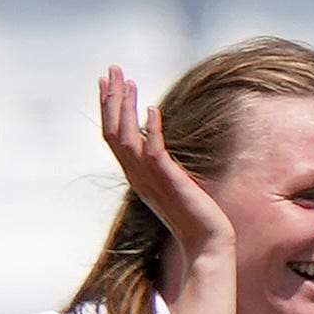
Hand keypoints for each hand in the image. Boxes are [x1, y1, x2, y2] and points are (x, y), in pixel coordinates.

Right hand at [99, 65, 234, 267]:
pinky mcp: (169, 182)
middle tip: (112, 69)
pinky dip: (151, 130)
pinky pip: (154, 152)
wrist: (207, 244)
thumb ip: (160, 164)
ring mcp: (150, 179)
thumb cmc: (193, 216)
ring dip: (125, 107)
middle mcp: (137, 175)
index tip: (107, 81)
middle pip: (113, 131)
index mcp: (136, 174)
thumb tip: (155, 142)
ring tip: (128, 82)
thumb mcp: (171, 183)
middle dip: (112, 98)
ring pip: (126, 138)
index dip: (109, 107)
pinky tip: (152, 109)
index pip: (113, 135)